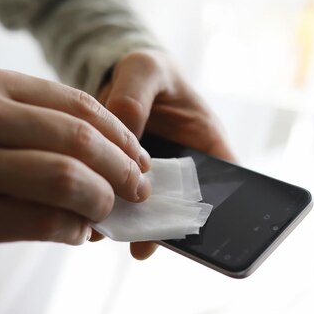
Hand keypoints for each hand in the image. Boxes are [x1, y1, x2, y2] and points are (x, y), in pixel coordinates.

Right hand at [0, 67, 150, 245]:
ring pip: (66, 177)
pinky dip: (69, 229)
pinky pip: (37, 220)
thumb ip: (24, 117)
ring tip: (108, 212)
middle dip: (123, 168)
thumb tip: (98, 152)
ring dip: (101, 199)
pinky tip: (77, 233)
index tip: (140, 157)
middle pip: (81, 139)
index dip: (121, 134)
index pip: (80, 105)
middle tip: (139, 189)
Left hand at [97, 49, 234, 258]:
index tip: (192, 222)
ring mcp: (154, 177)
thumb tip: (122, 135)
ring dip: (130, 224)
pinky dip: (104, 211)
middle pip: (185, 207)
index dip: (216, 207)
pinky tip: (87, 215)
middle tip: (144, 243)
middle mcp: (184, 167)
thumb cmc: (147, 71)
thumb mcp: (144, 69)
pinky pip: (118, 202)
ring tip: (109, 231)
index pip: (225, 182)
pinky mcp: (123, 179)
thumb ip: (135, 97)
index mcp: (207, 142)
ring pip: (149, 212)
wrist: (119, 79)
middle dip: (164, 227)